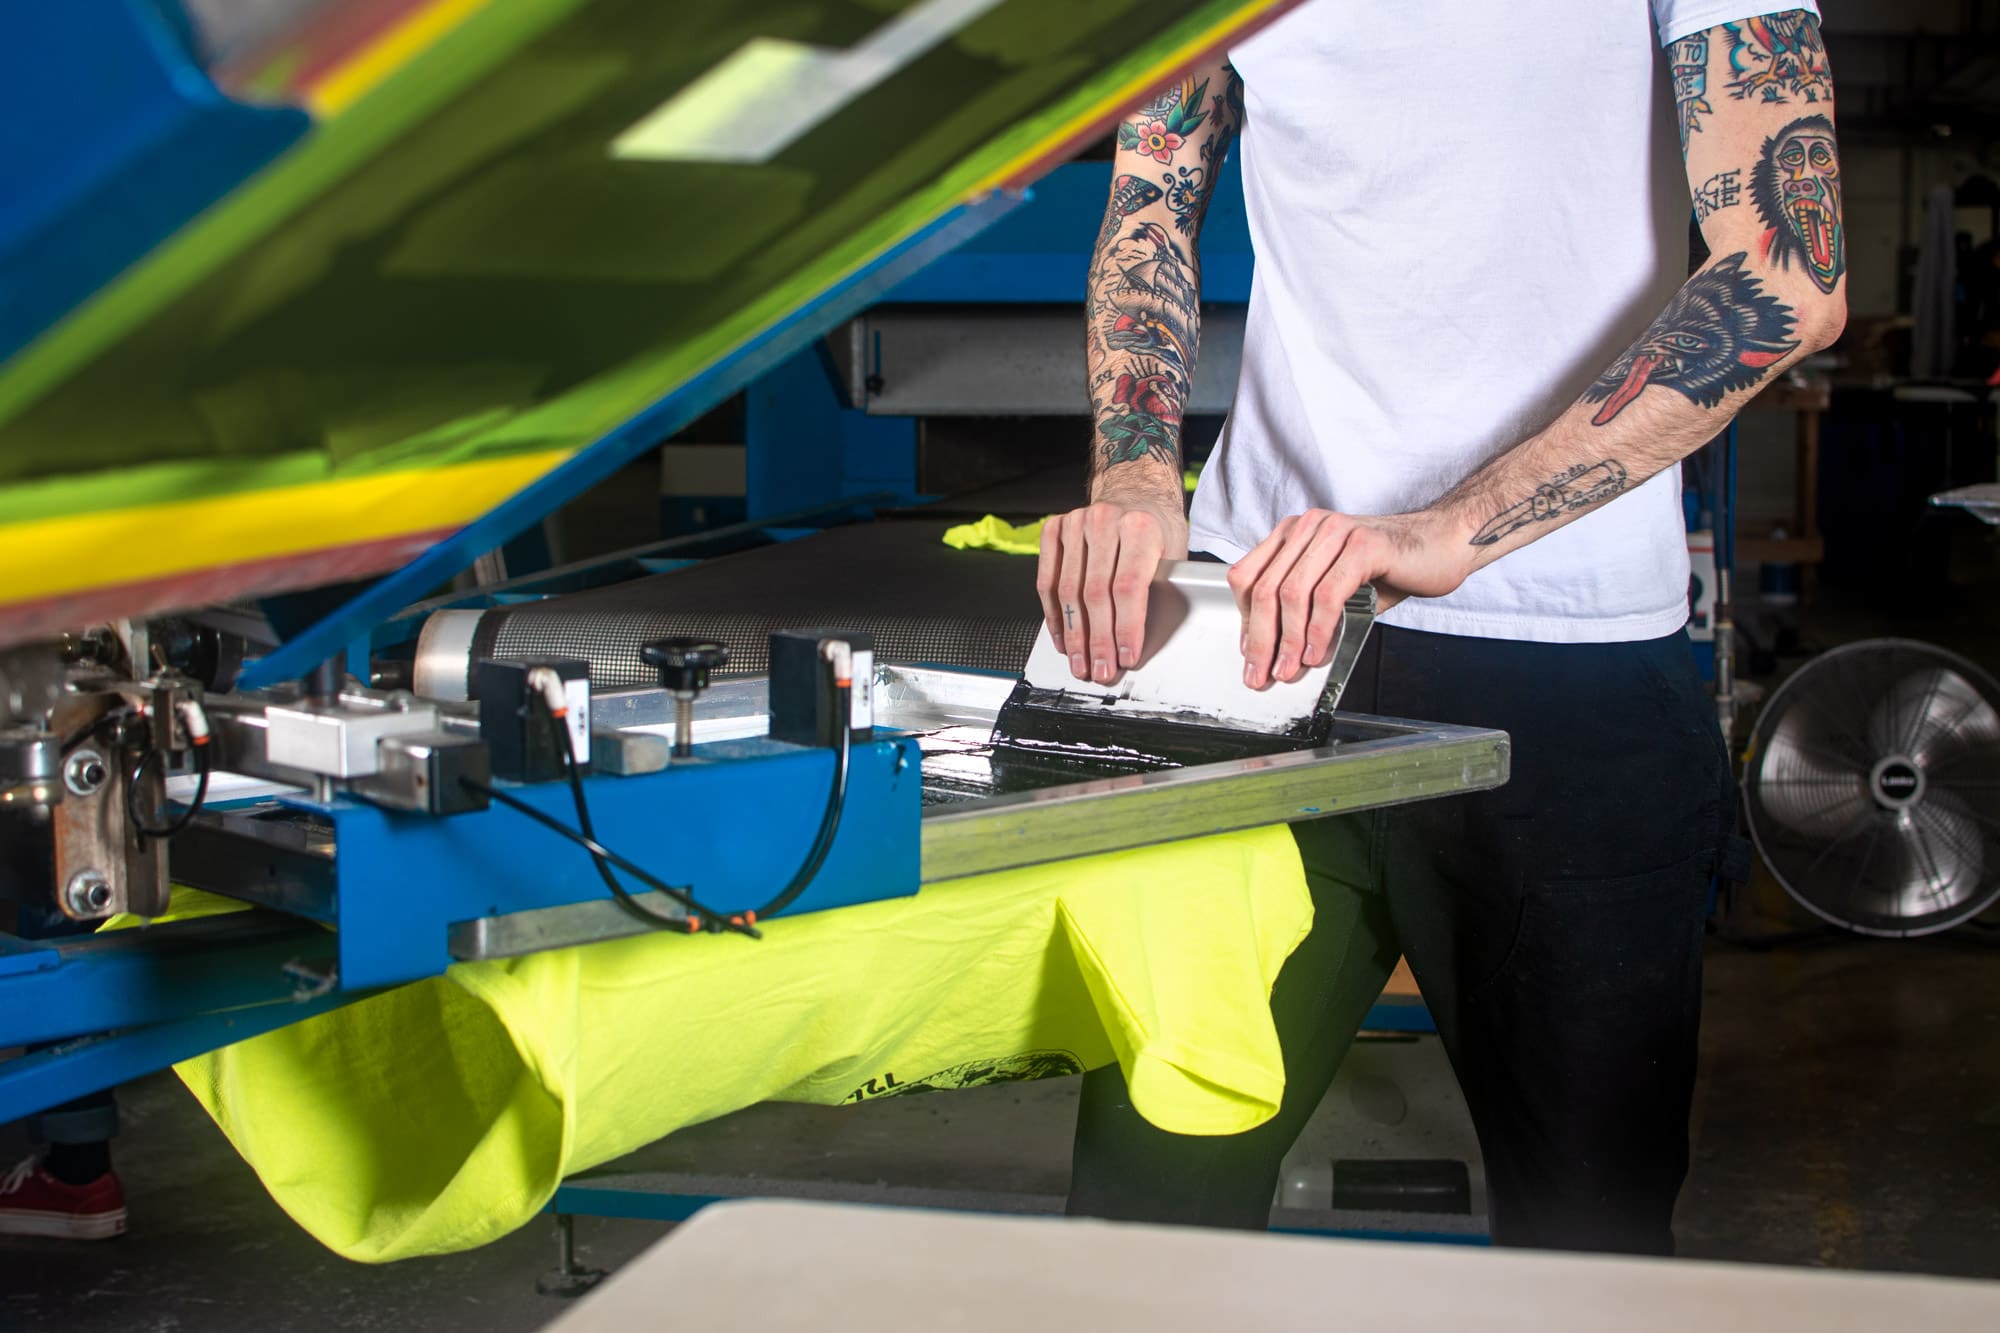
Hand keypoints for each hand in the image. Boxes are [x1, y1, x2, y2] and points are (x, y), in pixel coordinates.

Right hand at [1036, 493, 1188, 682]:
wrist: (1133, 490)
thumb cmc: (1155, 528)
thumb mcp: (1173, 551)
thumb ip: (1160, 588)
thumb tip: (1140, 639)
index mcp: (1140, 528)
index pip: (1129, 588)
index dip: (1126, 628)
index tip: (1126, 657)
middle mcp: (1105, 522)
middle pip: (1096, 594)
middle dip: (1098, 640)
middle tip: (1100, 669)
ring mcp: (1076, 523)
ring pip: (1068, 591)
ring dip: (1073, 634)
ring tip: (1079, 661)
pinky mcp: (1055, 528)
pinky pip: (1047, 580)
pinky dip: (1053, 614)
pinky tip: (1062, 637)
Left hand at [1229, 509, 1472, 687]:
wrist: (1443, 545)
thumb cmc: (1392, 568)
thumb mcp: (1337, 590)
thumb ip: (1305, 613)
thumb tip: (1281, 653)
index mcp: (1294, 533)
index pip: (1248, 577)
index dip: (1245, 621)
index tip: (1251, 655)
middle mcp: (1309, 526)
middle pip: (1264, 588)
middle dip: (1261, 639)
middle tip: (1262, 672)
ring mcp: (1334, 531)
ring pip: (1292, 593)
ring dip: (1289, 640)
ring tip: (1291, 668)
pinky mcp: (1362, 545)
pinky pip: (1327, 595)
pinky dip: (1318, 630)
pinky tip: (1318, 652)